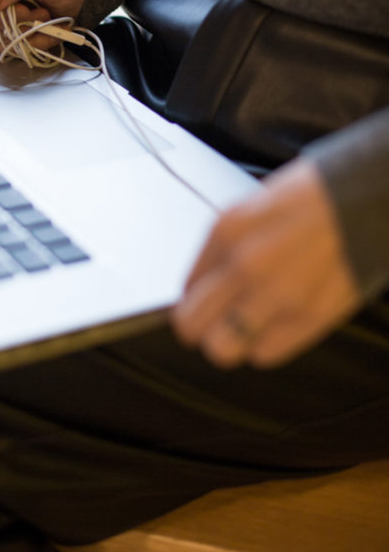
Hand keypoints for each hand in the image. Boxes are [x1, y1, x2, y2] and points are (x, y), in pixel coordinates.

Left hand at [170, 157, 361, 367]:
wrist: (366, 199)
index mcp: (227, 229)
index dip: (193, 296)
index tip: (203, 298)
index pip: (184, 286)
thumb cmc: (316, 197)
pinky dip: (265, 345)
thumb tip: (203, 281)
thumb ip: (224, 245)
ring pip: (221, 349)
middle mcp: (244, 264)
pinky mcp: (309, 317)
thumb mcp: (254, 207)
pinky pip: (264, 354)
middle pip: (190, 324)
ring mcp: (276, 293)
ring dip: (229, 340)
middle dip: (197, 325)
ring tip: (244, 326)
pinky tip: (275, 324)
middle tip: (211, 321)